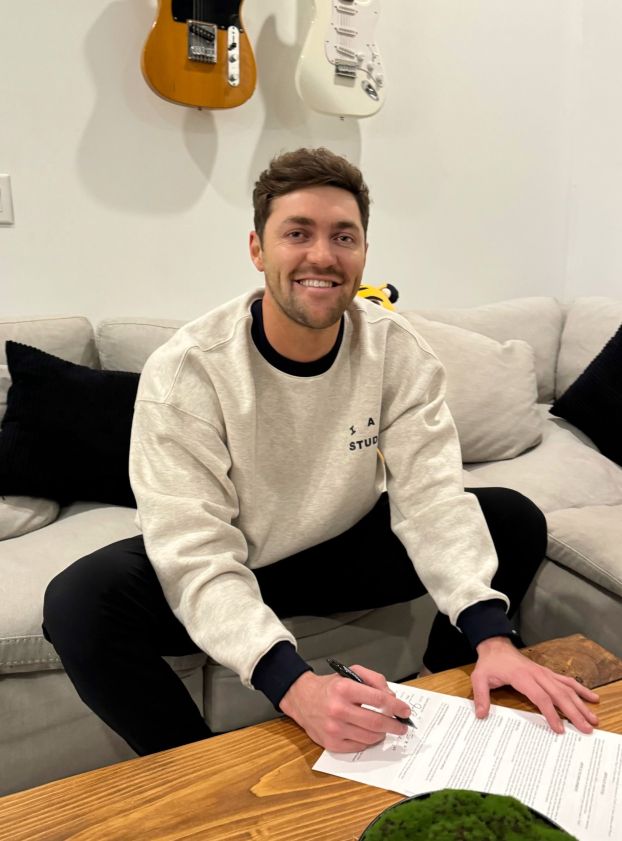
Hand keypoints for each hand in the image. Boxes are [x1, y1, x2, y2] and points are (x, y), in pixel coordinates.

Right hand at [279, 665, 411, 751]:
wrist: (302, 698)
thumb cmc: (330, 687)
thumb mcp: (351, 674)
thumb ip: (374, 680)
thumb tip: (392, 698)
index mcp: (344, 688)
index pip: (378, 700)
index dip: (396, 707)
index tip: (405, 711)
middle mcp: (338, 709)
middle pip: (377, 722)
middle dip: (394, 725)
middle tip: (402, 726)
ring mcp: (334, 729)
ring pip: (370, 737)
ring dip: (382, 734)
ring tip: (385, 729)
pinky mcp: (331, 744)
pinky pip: (359, 747)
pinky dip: (368, 742)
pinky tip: (369, 734)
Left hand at [472, 636, 599, 733]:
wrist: (496, 646)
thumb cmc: (490, 663)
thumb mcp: (479, 678)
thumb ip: (481, 696)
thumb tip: (481, 715)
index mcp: (522, 676)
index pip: (540, 697)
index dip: (551, 713)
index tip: (559, 729)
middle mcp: (537, 674)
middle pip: (559, 694)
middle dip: (574, 712)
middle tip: (586, 728)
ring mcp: (544, 673)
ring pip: (566, 688)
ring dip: (580, 703)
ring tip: (592, 718)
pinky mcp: (547, 673)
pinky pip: (566, 681)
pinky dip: (580, 689)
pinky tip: (591, 697)